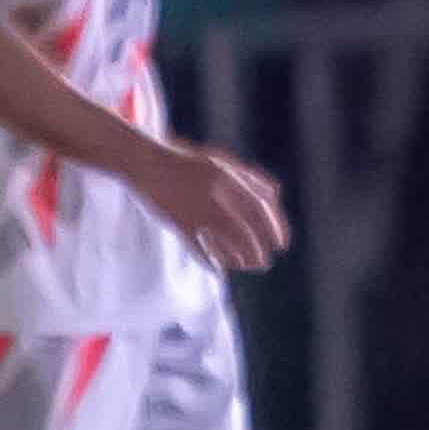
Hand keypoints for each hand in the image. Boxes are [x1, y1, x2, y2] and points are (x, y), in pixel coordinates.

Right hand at [130, 140, 291, 272]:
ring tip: (249, 267)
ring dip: (240, 257)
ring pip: (225, 240)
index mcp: (228, 176)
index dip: (275, 227)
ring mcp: (195, 207)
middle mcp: (215, 192)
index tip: (281, 244)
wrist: (147, 161)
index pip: (261, 206)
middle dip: (259, 249)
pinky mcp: (178, 220)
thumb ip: (250, 176)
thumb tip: (276, 194)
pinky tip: (219, 268)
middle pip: (245, 227)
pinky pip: (198, 246)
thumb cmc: (187, 161)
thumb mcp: (221, 161)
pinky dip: (210, 260)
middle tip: (265, 263)